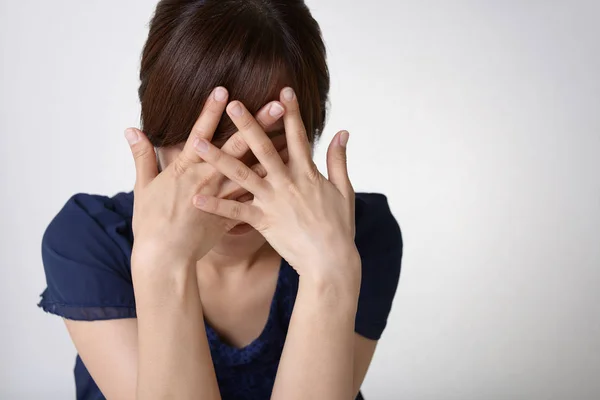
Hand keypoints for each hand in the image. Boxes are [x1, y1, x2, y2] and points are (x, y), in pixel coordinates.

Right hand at [125, 87, 286, 267]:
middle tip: (276, 105)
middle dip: (256, 123)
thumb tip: (131, 129)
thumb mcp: (143, 187)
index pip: (200, 133)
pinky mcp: (231, 215)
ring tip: (293, 136)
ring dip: (273, 152)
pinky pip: (255, 199)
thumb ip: (142, 156)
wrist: (164, 259)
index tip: (225, 90)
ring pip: (253, 170)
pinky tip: (288, 177)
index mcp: (184, 168)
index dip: (211, 111)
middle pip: (236, 146)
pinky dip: (271, 187)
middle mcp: (207, 178)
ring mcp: (222, 197)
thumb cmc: (151, 224)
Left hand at [192, 87, 358, 281]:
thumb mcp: (344, 190)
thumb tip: (342, 132)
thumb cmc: (340, 227)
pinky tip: (195, 197)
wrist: (331, 262)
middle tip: (231, 104)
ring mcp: (273, 202)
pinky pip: (235, 212)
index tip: (283, 90)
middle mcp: (287, 182)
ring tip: (197, 143)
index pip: (297, 136)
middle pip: (263, 148)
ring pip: (241, 175)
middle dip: (247, 124)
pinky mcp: (263, 222)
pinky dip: (215, 205)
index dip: (291, 112)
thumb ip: (339, 159)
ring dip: (218, 158)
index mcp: (307, 173)